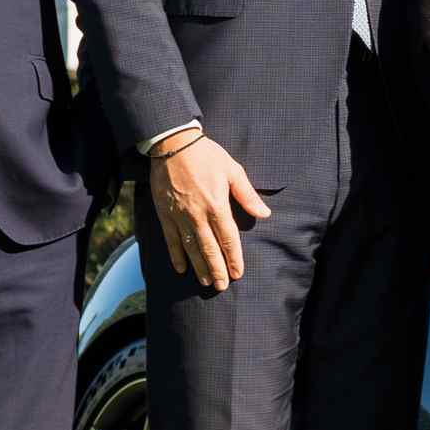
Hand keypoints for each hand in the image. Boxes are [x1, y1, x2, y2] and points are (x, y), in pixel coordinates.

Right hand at [155, 133, 269, 289]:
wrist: (173, 144)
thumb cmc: (207, 155)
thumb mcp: (233, 170)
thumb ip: (247, 195)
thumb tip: (265, 214)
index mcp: (217, 204)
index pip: (228, 238)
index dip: (233, 257)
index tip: (238, 273)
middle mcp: (198, 215)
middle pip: (209, 248)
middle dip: (217, 269)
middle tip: (222, 285)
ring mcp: (179, 216)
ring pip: (190, 247)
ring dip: (199, 266)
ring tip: (207, 281)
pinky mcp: (164, 214)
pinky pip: (170, 239)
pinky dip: (176, 255)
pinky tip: (181, 268)